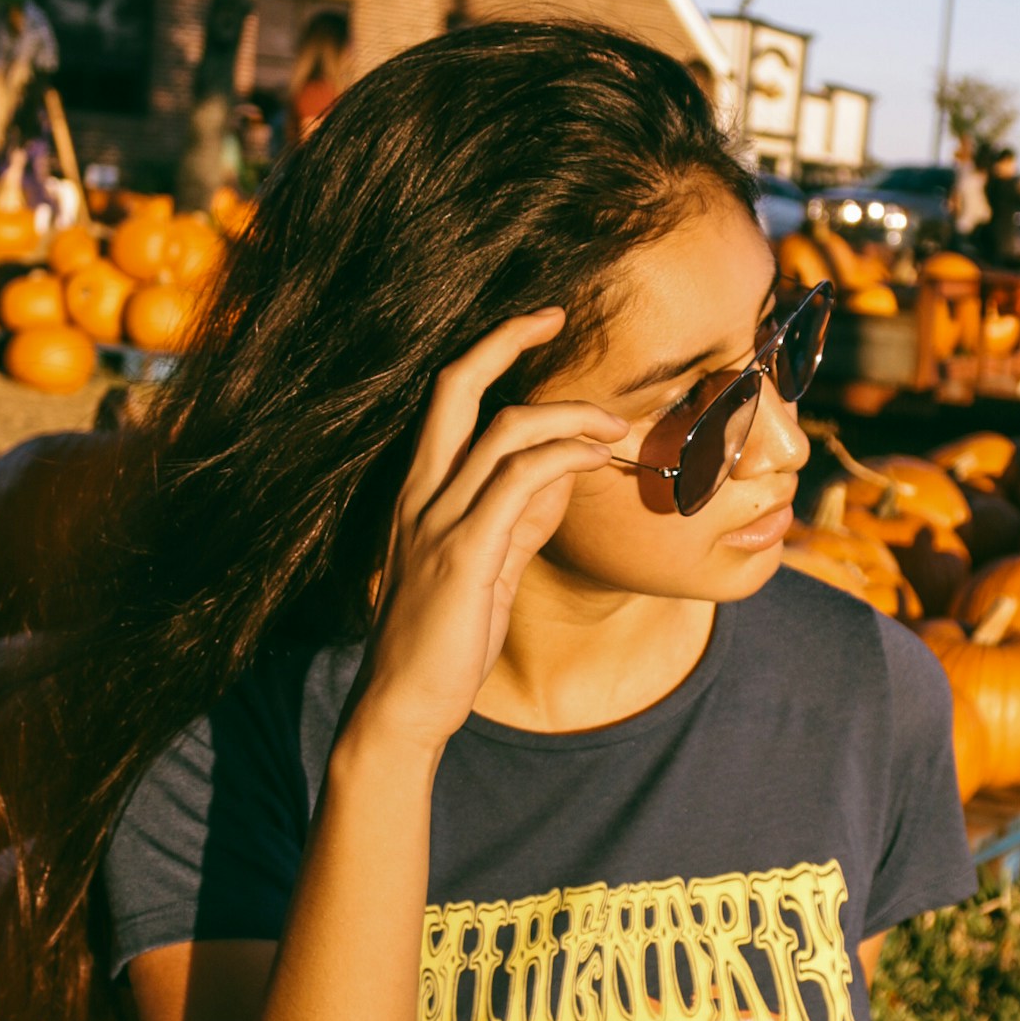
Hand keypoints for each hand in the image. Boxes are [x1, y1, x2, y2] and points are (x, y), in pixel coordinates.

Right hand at [354, 312, 627, 756]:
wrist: (404, 704)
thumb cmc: (444, 638)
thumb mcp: (487, 562)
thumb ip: (520, 515)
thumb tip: (567, 469)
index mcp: (418, 489)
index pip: (447, 394)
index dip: (491, 349)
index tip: (538, 323)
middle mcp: (419, 492)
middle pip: (454, 385)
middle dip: (505, 338)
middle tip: (556, 316)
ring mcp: (438, 520)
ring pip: (505, 431)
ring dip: (571, 415)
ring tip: (616, 423)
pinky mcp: (464, 554)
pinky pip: (520, 483)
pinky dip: (566, 457)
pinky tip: (598, 458)